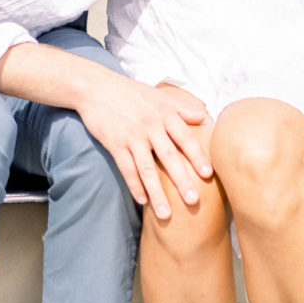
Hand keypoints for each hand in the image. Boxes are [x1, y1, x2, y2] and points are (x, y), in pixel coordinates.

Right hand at [74, 75, 211, 219]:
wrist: (95, 87)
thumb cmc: (130, 92)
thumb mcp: (158, 95)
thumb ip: (181, 107)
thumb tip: (204, 117)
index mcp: (163, 113)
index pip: (184, 137)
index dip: (196, 155)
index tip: (208, 174)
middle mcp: (149, 126)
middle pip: (168, 156)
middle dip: (181, 180)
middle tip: (193, 201)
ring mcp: (131, 136)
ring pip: (146, 169)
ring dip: (157, 192)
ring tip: (166, 214)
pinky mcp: (114, 144)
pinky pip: (126, 168)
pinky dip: (134, 185)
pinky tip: (142, 201)